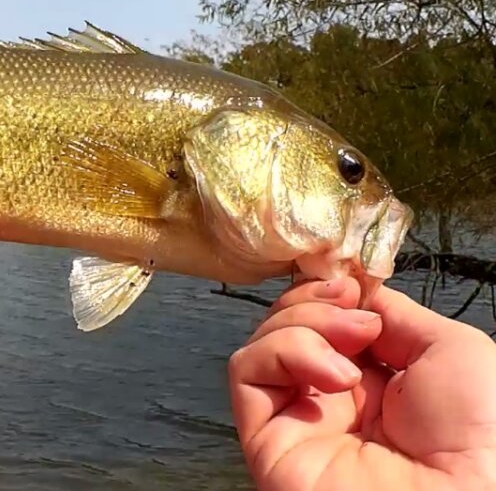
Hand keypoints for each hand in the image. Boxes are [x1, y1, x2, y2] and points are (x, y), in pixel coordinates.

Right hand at [228, 277, 495, 489]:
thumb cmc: (477, 429)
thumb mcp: (452, 348)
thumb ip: (395, 314)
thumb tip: (353, 296)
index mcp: (376, 380)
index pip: (325, 320)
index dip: (329, 293)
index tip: (352, 284)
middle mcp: (330, 397)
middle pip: (288, 324)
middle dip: (313, 300)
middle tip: (350, 308)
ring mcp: (296, 416)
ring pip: (263, 342)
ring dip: (300, 322)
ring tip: (351, 342)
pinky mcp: (265, 435)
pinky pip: (248, 371)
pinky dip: (281, 351)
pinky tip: (332, 373)